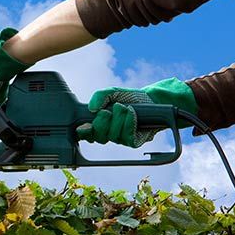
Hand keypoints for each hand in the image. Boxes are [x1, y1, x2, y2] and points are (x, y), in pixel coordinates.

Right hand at [76, 78, 198, 147]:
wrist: (150, 100)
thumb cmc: (129, 97)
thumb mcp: (112, 92)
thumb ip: (99, 96)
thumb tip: (91, 108)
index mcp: (98, 123)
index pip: (85, 134)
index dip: (84, 132)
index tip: (86, 125)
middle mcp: (107, 133)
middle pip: (98, 136)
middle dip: (103, 122)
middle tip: (108, 111)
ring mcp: (120, 138)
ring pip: (112, 136)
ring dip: (118, 119)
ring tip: (125, 108)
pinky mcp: (132, 141)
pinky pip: (126, 137)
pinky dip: (129, 124)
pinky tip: (132, 114)